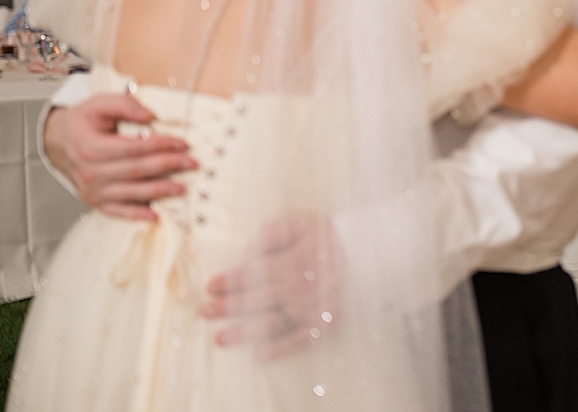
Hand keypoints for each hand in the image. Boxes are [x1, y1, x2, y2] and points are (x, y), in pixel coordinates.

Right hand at [43, 94, 193, 219]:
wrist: (60, 142)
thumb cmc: (83, 122)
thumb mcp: (99, 104)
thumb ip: (124, 105)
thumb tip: (150, 116)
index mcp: (89, 147)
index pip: (132, 148)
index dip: (160, 145)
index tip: (182, 143)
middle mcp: (90, 172)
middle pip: (136, 170)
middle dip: (167, 166)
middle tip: (191, 163)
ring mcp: (92, 190)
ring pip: (131, 192)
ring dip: (159, 191)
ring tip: (182, 187)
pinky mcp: (96, 202)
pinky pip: (118, 211)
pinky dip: (137, 215)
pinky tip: (156, 215)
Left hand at [201, 213, 344, 361]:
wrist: (371, 254)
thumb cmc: (332, 236)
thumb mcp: (302, 222)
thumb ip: (271, 234)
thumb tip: (247, 254)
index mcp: (292, 263)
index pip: (251, 274)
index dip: (227, 280)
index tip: (209, 286)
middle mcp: (298, 289)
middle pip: (255, 301)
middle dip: (227, 307)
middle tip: (205, 312)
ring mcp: (310, 309)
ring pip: (271, 323)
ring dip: (244, 332)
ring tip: (221, 338)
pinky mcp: (324, 323)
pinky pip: (298, 340)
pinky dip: (278, 349)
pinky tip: (259, 355)